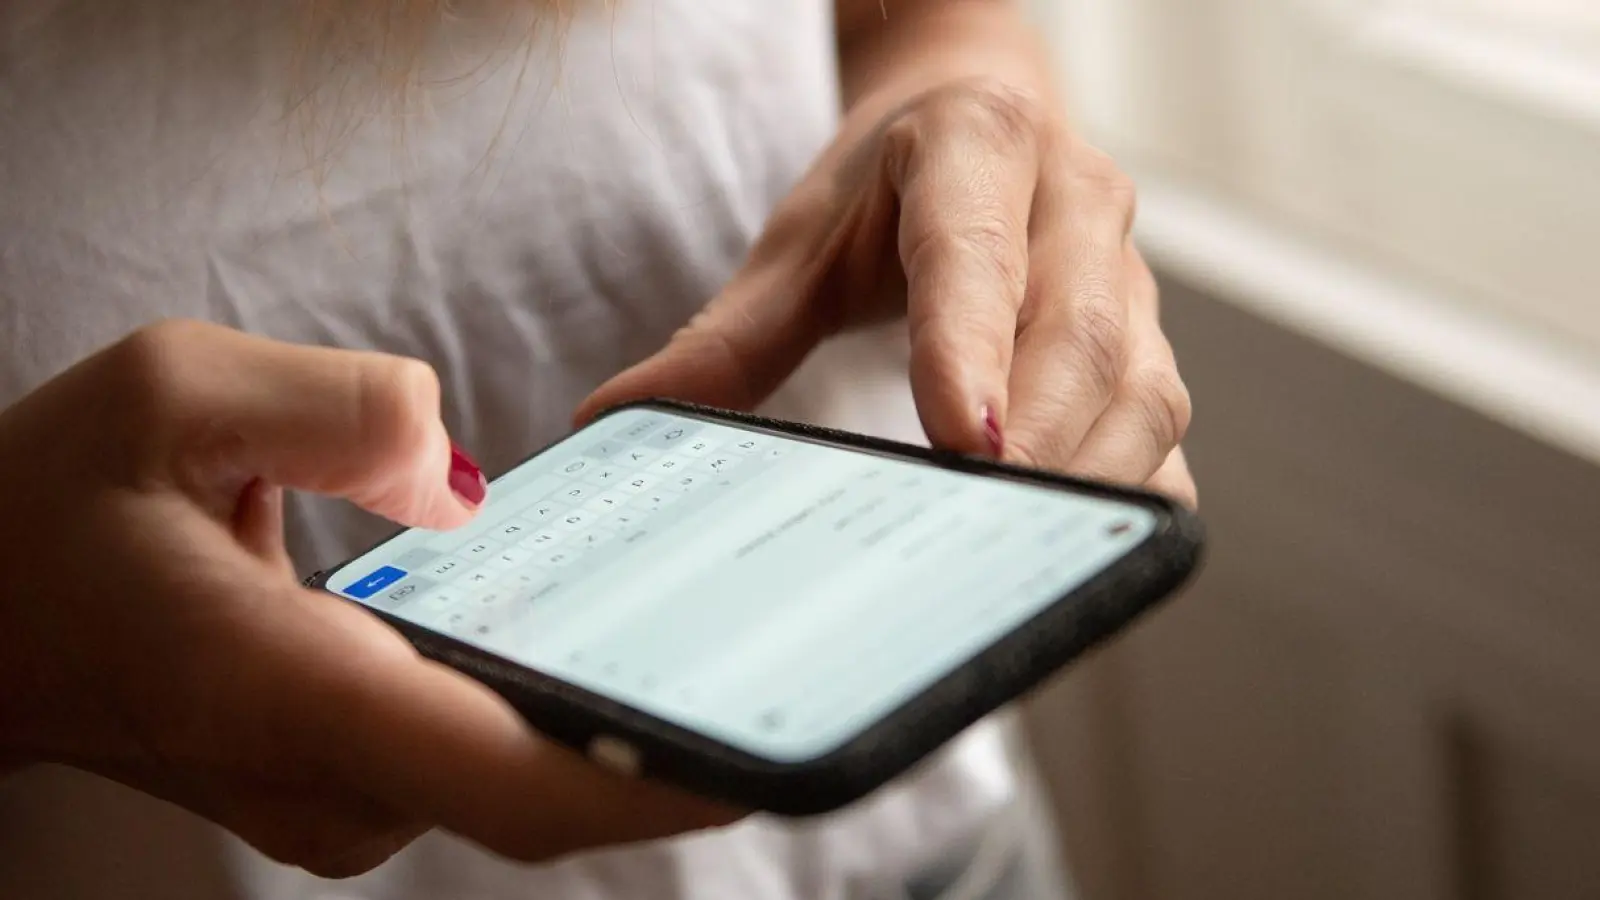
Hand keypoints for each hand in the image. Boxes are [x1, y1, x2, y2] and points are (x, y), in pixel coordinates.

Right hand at [0, 321, 734, 876]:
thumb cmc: (46, 504)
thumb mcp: (173, 391)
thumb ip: (339, 410)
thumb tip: (456, 482)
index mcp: (285, 690)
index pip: (504, 775)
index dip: (644, 780)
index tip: (760, 756)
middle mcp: (327, 777)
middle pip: (541, 787)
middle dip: (673, 745)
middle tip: (797, 666)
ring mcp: (340, 796)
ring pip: (518, 775)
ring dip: (623, 725)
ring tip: (738, 642)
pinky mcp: (351, 777)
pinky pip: (481, 750)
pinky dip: (556, 707)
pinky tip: (616, 633)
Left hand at [580, 79, 1194, 504]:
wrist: (981, 118)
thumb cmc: (887, 186)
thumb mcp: (800, 242)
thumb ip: (727, 336)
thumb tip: (615, 420)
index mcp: (978, 148)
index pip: (975, 254)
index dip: (971, 350)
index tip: (962, 444)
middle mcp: (1074, 204)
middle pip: (1080, 331)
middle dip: (1041, 441)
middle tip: (983, 529)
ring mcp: (1128, 273)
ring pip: (1140, 385)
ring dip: (1091, 479)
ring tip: (1027, 558)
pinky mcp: (1148, 337)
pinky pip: (1159, 427)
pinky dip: (1126, 496)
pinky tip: (1077, 549)